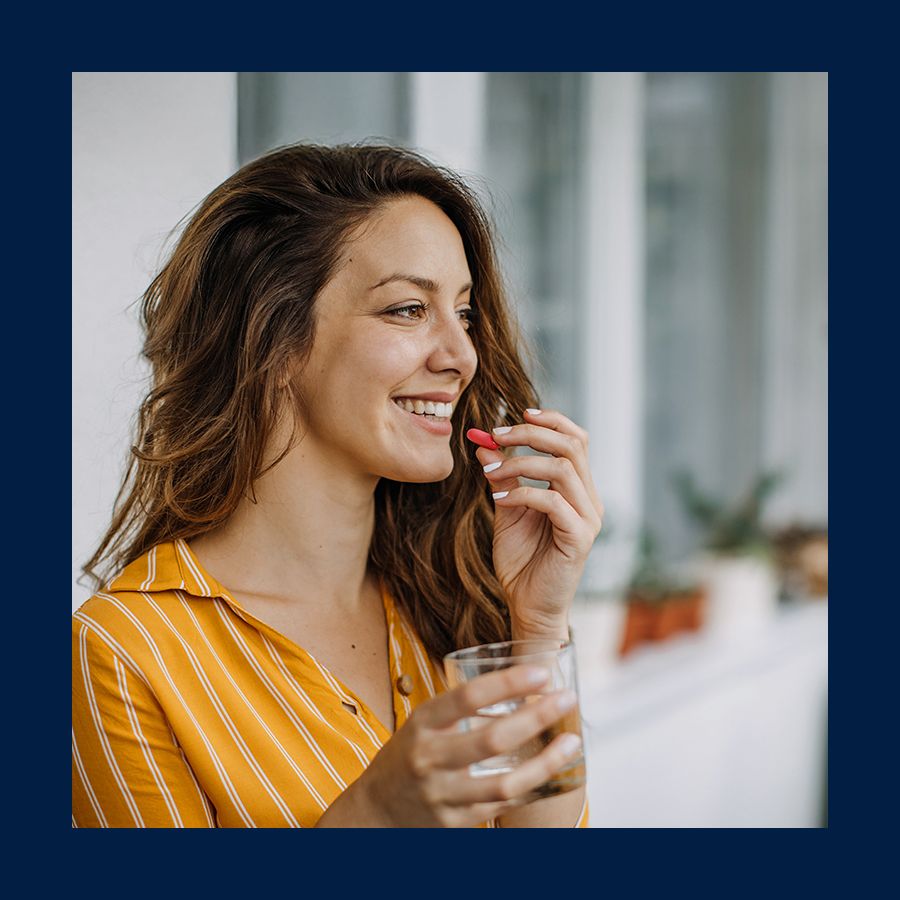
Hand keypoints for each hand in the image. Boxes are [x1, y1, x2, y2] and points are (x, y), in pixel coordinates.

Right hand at [342, 665, 582, 827]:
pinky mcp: (457, 823)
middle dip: (537, 717)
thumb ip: (459, 708)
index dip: (508, 683)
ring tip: (573, 741)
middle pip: (493, 738)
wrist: (375, 812)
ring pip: (505, 783)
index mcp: (422, 724)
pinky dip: (532, 788)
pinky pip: (504, 806)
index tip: (541, 673)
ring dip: (546, 762)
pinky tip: (554, 772)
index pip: (468, 697)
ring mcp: (444, 795)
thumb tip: (517, 683)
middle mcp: (430, 759)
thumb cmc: (408, 756)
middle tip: (567, 698)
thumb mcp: (422, 724)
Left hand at [476, 409, 603, 637]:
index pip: (576, 439)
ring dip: (521, 463)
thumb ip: (502, 477)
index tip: (517, 413)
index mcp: (578, 489)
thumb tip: (483, 442)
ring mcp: (588, 519)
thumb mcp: (506, 509)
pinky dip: (522, 495)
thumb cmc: (521, 560)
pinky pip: (553, 503)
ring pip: (563, 469)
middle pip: (572, 446)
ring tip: (491, 472)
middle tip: (496, 434)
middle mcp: (589, 500)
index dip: (551, 420)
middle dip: (531, 433)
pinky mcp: (579, 539)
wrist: (527, 605)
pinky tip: (498, 501)